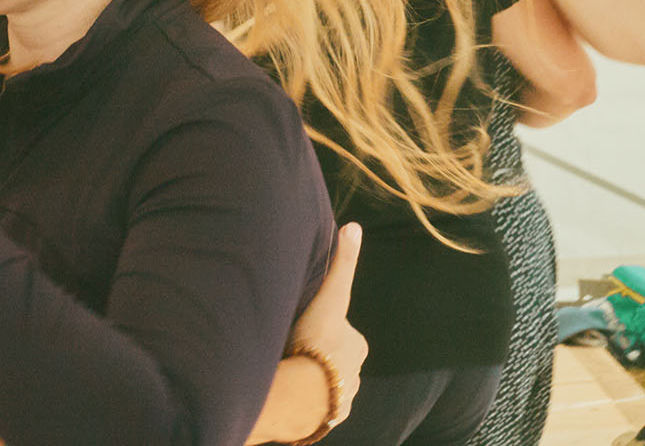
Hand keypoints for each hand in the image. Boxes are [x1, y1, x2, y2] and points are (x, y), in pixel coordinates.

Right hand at [247, 223, 365, 443]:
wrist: (300, 394)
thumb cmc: (313, 342)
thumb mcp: (329, 297)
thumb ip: (342, 264)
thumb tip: (354, 226)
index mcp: (356, 344)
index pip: (340, 331)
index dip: (321, 327)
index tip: (305, 329)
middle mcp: (354, 374)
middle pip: (333, 357)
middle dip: (317, 354)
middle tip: (292, 348)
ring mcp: (341, 398)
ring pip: (324, 382)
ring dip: (310, 377)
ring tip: (287, 370)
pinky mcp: (326, 419)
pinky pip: (316, 406)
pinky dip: (305, 400)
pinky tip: (290, 393)